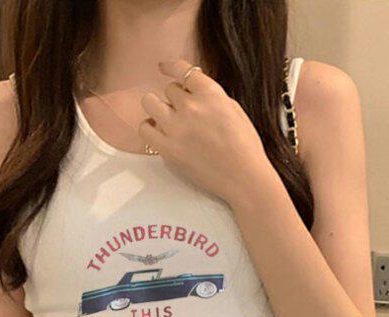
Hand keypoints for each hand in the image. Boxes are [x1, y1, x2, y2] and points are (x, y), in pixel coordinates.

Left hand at [138, 58, 274, 206]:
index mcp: (211, 94)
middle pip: (169, 89)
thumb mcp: (233, 110)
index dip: (171, 67)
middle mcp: (191, 107)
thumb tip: (192, 92)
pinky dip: (149, 127)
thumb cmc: (244, 148)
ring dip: (157, 108)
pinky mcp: (167, 148)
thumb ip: (211, 97)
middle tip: (182, 111)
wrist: (243, 177)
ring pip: (150, 102)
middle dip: (175, 98)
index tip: (163, 67)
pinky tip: (157, 131)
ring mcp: (177, 127)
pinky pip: (144, 128)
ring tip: (164, 118)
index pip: (183, 70)